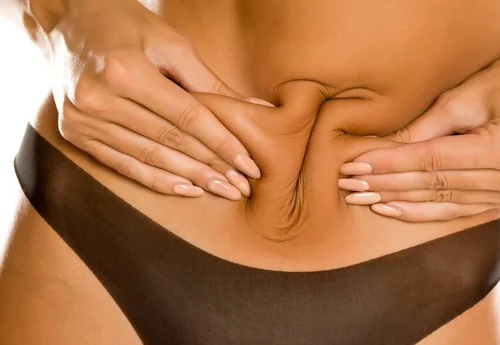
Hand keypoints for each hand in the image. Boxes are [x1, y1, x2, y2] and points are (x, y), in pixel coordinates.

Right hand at [48, 0, 267, 198]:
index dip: (222, 143)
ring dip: (190, 178)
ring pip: (149, 157)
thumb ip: (209, 82)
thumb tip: (255, 109)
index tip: (249, 163)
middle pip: (170, 140)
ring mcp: (83, 119)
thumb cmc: (125, 25)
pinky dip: (156, 180)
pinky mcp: (76, 133)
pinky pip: (123, 165)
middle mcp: (99, 98)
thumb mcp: (170, 43)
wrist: (64, 22)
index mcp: (125, 70)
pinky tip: (186, 190)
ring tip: (221, 190)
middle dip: (212, 166)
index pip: (187, 117)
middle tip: (241, 186)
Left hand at [339, 55, 499, 221]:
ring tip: (361, 197)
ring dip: (396, 199)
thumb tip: (380, 149)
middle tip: (349, 183)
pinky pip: (454, 212)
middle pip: (434, 184)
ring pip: (440, 201)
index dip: (390, 163)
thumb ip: (423, 128)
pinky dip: (420, 211)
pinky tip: (390, 209)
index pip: (433, 159)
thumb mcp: (463, 96)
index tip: (356, 164)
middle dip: (386, 183)